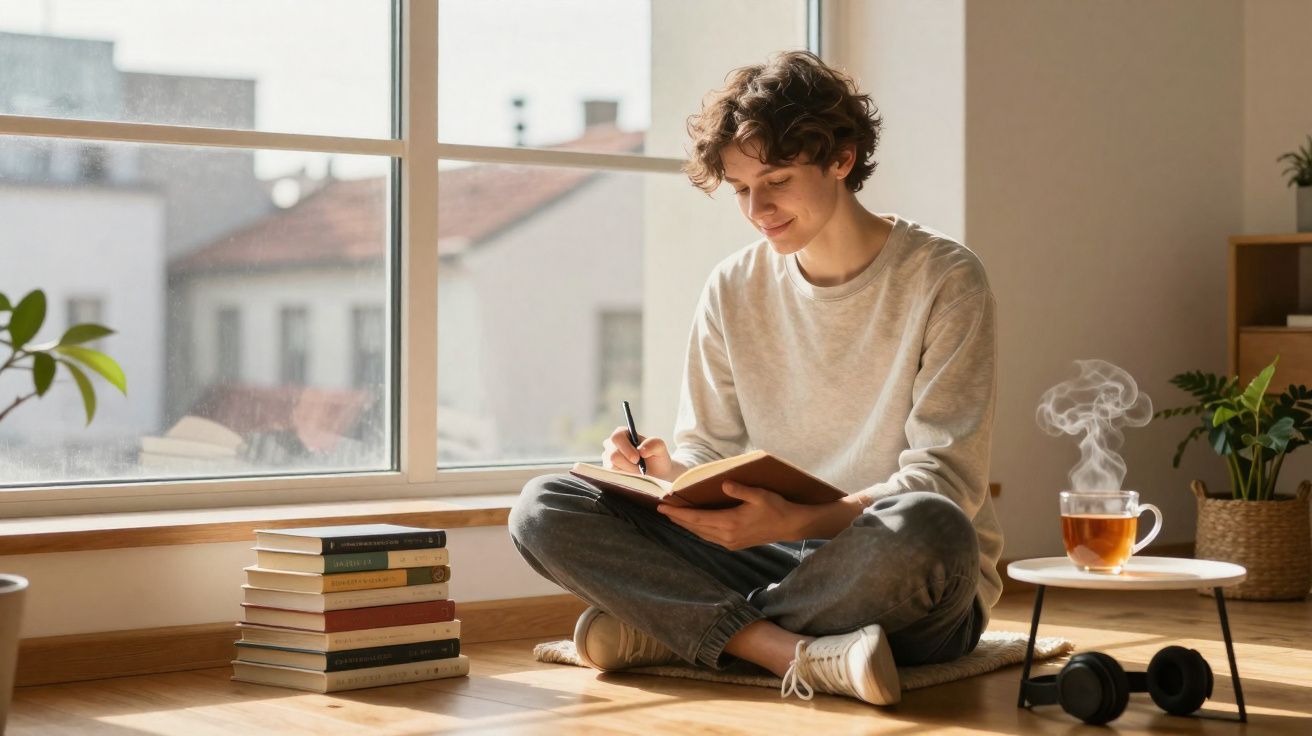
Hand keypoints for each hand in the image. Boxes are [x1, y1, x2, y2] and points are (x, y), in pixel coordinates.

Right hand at [602, 427, 676, 480]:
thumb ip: (654, 444)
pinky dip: (625, 477)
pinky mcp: (608, 472)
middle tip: (640, 467)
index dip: (626, 448)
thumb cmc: (656, 458)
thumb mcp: (660, 448)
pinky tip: (632, 476)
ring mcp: (607, 459)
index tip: (637, 459)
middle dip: (628, 463)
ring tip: (638, 470)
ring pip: (612, 467)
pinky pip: (613, 477)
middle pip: (613, 455)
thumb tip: (641, 450)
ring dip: (628, 471)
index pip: (617, 437)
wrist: (657, 475)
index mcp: (622, 433)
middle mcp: (611, 445)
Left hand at [656, 481, 800, 549]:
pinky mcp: (734, 544)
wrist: (791, 525)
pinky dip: (698, 529)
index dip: (678, 513)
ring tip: (674, 516)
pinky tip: (694, 524)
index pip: (697, 519)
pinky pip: (710, 537)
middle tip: (662, 509)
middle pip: (695, 528)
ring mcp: (730, 542)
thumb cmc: (776, 507)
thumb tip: (724, 484)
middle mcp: (727, 536)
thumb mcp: (760, 494)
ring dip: (686, 525)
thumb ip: (740, 489)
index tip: (663, 507)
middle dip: (678, 519)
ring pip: (701, 534)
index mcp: (730, 523)